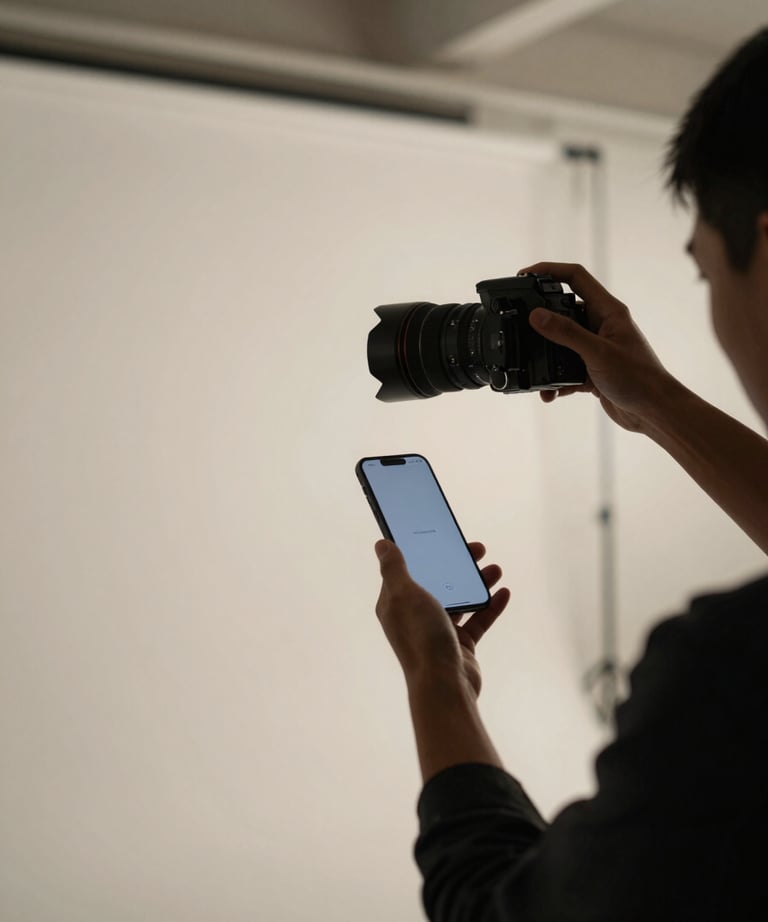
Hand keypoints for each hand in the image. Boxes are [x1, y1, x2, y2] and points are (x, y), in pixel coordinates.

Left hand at [374, 539, 509, 697]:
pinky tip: (503, 593)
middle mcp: (415, 617)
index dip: (426, 551)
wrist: (444, 685)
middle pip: (439, 581)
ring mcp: (438, 631)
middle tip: (477, 549)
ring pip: (461, 599)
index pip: (409, 569)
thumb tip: (382, 544)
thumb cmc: (421, 637)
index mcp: (396, 604)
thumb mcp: (404, 594)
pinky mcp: (460, 645)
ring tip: (495, 569)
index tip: (444, 536)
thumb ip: (394, 568)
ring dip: (477, 582)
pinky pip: (477, 620)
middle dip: (458, 564)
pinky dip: (490, 606)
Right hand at [519, 262, 676, 432]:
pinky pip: (565, 369)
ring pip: (561, 343)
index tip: (525, 275)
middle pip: (563, 309)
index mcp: (608, 311)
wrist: (653, 412)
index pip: (576, 277)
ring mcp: (595, 348)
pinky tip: (551, 392)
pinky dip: (555, 380)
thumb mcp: (597, 353)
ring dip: (546, 356)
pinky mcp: (591, 370)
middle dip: (541, 318)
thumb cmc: (639, 378)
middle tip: (520, 323)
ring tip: (534, 368)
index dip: (549, 270)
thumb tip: (536, 315)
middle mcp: (601, 325)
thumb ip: (566, 333)